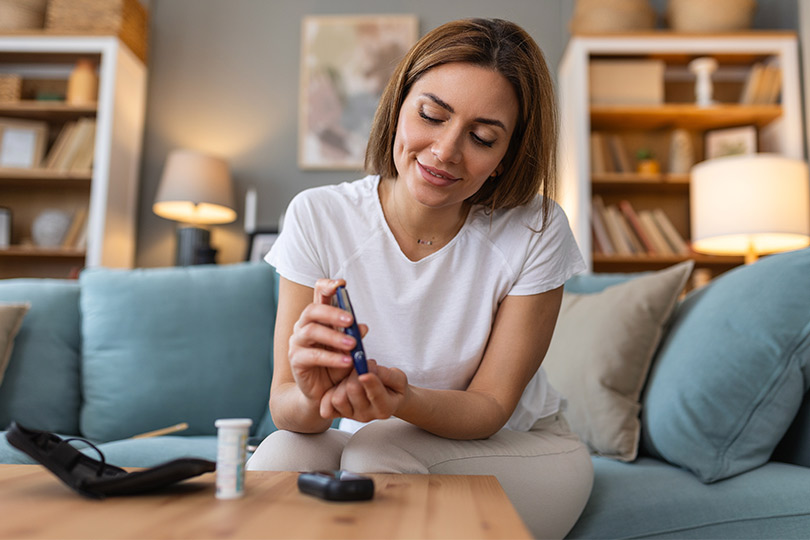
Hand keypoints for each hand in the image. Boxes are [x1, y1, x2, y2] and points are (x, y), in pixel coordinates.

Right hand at [288, 279, 367, 402]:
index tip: (341, 285)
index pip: (318, 294)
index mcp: (318, 318)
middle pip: (312, 310)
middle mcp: (304, 326)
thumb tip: (363, 327)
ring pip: (311, 330)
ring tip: (353, 344)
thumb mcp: (350, 349)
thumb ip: (354, 336)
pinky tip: (347, 361)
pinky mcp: (296, 360)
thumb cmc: (337, 365)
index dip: (327, 286)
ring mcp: (297, 342)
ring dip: (334, 336)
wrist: (324, 392)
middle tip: (351, 320)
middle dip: (332, 312)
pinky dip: (331, 357)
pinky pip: (312, 355)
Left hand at [319, 359, 408, 422]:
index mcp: (384, 408)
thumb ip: (386, 374)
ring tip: (352, 376)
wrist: (386, 397)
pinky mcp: (338, 414)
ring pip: (338, 398)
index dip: (370, 382)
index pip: (376, 396)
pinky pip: (327, 406)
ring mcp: (351, 415)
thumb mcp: (398, 378)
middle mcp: (367, 415)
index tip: (366, 372)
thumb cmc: (392, 387)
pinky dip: (330, 393)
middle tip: (361, 364)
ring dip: (342, 382)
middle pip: (353, 391)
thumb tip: (369, 367)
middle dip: (355, 372)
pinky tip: (339, 385)